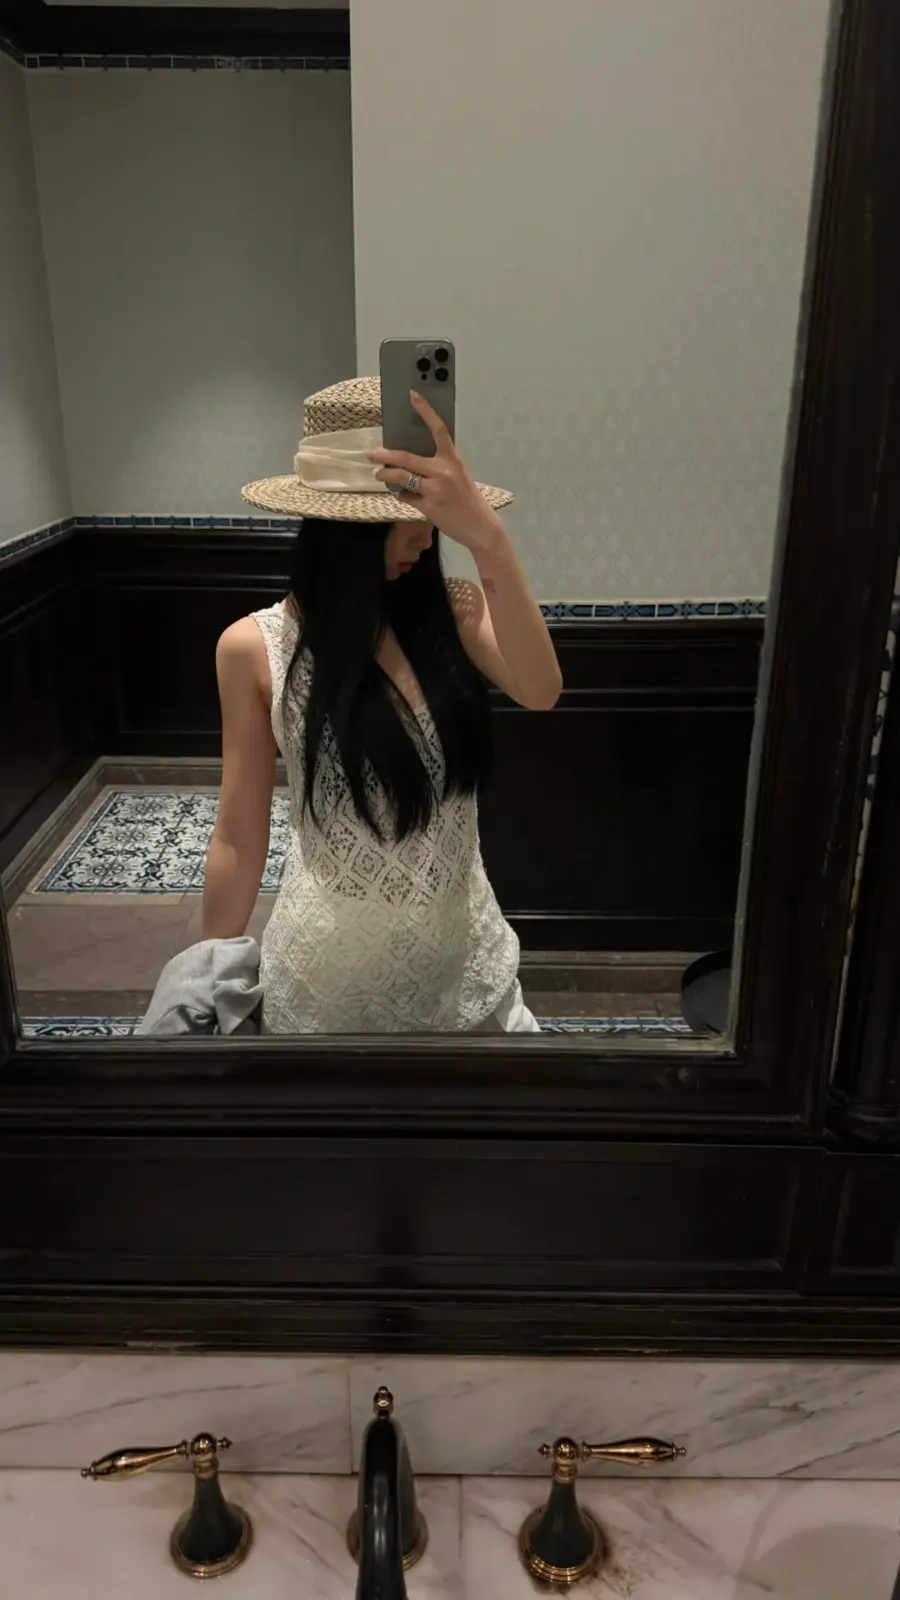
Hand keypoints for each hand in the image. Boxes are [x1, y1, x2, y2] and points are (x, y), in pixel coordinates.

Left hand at [368, 389, 501, 550]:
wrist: (479, 525)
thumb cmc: (467, 499)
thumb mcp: (458, 475)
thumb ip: (439, 466)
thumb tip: (410, 462)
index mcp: (452, 459)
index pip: (438, 429)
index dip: (425, 411)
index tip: (413, 396)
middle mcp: (443, 471)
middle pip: (406, 458)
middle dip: (385, 456)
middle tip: (372, 454)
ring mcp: (435, 490)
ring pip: (401, 478)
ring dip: (386, 476)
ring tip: (379, 475)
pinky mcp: (428, 506)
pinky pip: (406, 497)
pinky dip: (402, 496)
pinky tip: (404, 496)